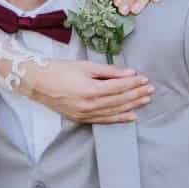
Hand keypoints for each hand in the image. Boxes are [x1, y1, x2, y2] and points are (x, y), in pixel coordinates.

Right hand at [27, 58, 152, 123]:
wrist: (37, 83)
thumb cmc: (59, 70)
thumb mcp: (85, 66)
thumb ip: (109, 71)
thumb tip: (129, 73)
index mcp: (90, 89)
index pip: (119, 87)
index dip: (134, 84)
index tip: (145, 79)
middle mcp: (89, 104)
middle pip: (119, 100)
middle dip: (137, 94)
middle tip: (151, 90)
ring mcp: (85, 114)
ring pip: (115, 111)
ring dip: (132, 106)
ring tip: (145, 100)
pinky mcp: (81, 119)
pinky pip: (104, 120)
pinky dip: (119, 119)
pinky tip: (132, 116)